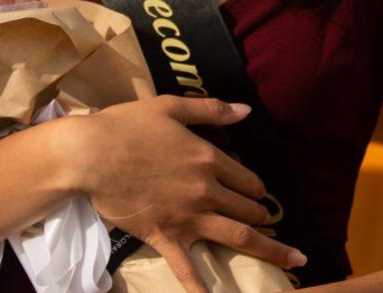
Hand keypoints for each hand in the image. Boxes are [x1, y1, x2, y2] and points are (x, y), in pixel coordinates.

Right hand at [71, 96, 306, 292]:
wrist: (91, 155)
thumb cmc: (128, 125)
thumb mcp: (171, 107)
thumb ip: (211, 110)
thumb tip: (246, 110)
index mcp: (208, 158)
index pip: (247, 178)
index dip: (256, 187)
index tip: (256, 192)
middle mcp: (205, 190)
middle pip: (248, 209)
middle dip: (262, 216)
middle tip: (268, 223)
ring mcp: (187, 217)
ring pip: (238, 238)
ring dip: (268, 249)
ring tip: (291, 260)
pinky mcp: (166, 237)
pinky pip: (188, 270)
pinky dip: (203, 290)